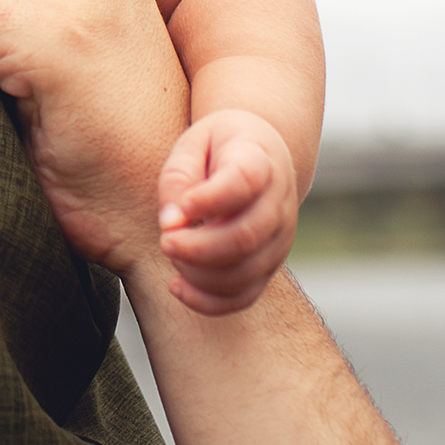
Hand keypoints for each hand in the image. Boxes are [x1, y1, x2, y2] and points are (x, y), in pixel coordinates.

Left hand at [155, 109, 298, 314]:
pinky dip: (209, 301)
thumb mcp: (193, 143)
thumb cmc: (218, 148)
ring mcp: (279, 238)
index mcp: (260, 161)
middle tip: (164, 239)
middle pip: (246, 237)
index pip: (244, 182)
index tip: (183, 207)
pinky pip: (245, 296)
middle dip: (197, 248)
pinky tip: (178, 286)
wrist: (259, 156)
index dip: (210, 199)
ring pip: (245, 272)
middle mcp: (278, 203)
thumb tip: (170, 223)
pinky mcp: (268, 265)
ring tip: (172, 251)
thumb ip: (178, 177)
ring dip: (199, 273)